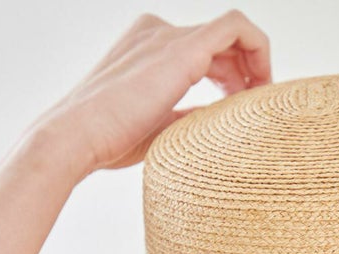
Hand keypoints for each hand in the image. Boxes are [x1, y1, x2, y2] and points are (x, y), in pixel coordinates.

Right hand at [35, 9, 271, 179]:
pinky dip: (258, 49)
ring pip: (231, 33)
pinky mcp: (181, 48)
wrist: (75, 137)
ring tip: (262, 100)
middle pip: (219, 43)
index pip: (202, 52)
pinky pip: (236, 28)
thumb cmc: (107, 141)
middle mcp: (157, 33)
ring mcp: (167, 35)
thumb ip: (185, 117)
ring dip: (255, 65)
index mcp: (146, 49)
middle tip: (256, 108)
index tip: (239, 107)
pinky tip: (263, 85)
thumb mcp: (156, 127)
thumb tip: (213, 123)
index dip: (230, 76)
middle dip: (245, 73)